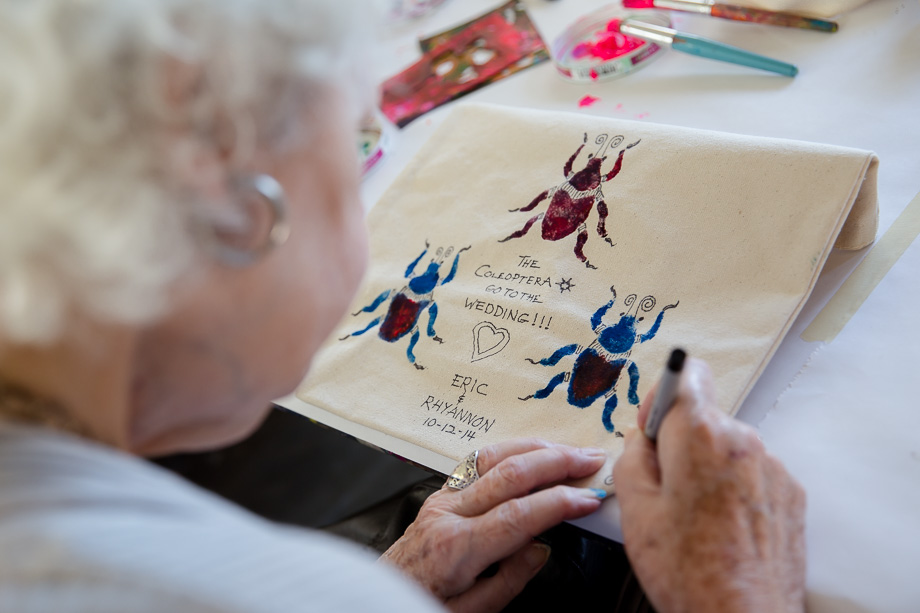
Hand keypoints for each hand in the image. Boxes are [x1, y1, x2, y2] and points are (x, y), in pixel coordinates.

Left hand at [381, 439, 606, 612]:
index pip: (519, 515)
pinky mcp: (440, 493)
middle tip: (590, 460)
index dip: (559, 502)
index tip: (588, 497)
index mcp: (457, 549)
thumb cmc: (422, 604)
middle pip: (510, 474)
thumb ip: (510, 579)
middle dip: (556, 462)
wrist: (382, 597)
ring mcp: (442, 499)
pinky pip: (476, 462)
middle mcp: (448, 514)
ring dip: (535, 448)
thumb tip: (541, 548)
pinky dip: (509, 450)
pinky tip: (530, 449)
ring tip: (568, 448)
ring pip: (493, 457)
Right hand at [613, 359, 805, 612]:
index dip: (663, 397)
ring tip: (695, 517)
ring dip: (708, 468)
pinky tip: (721, 528)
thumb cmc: (688, 571)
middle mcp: (744, 441)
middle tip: (665, 488)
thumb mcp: (634, 510)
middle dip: (680, 442)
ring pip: (727, 448)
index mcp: (701, 436)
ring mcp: (773, 468)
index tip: (653, 426)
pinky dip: (734, 490)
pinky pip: (752, 474)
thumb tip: (639, 439)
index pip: (688, 374)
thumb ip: (631, 457)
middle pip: (704, 417)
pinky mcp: (791, 494)